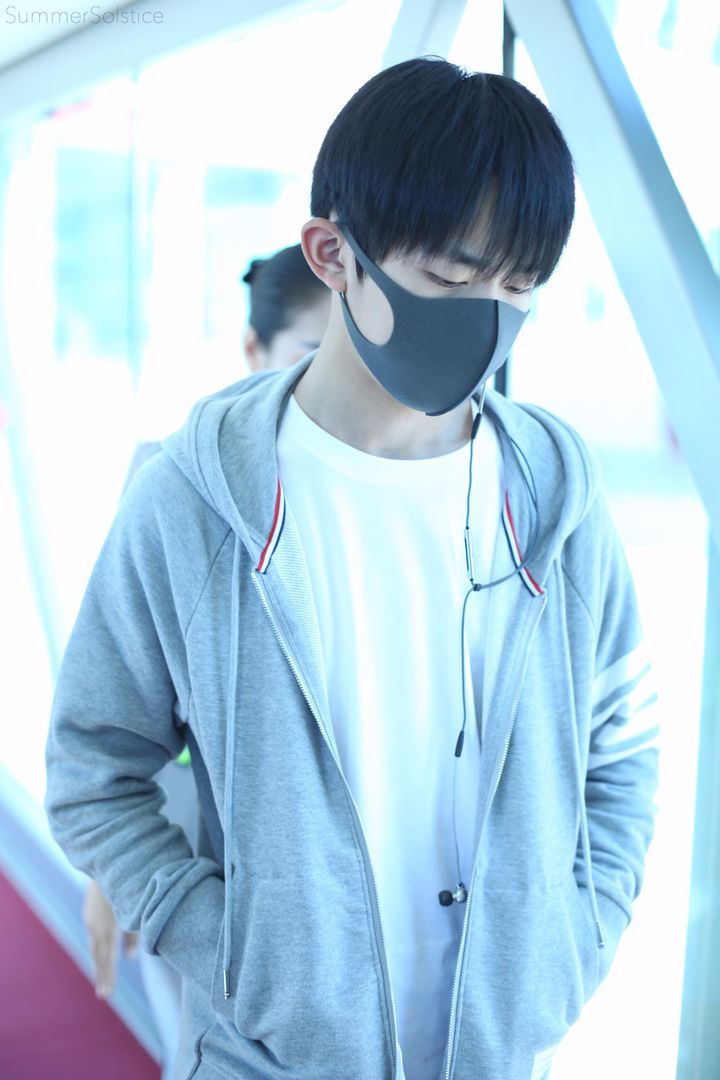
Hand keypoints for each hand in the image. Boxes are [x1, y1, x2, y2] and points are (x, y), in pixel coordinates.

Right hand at [83, 880, 138, 996]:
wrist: (108, 867)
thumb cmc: (130, 888)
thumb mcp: (136, 913)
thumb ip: (134, 936)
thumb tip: (131, 959)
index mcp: (108, 930)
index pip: (107, 960)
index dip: (108, 976)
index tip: (108, 993)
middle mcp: (95, 928)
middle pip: (98, 957)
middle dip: (102, 975)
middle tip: (104, 994)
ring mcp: (89, 921)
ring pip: (93, 948)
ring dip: (97, 964)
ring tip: (101, 979)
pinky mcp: (88, 914)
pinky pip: (92, 937)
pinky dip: (96, 950)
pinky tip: (99, 956)